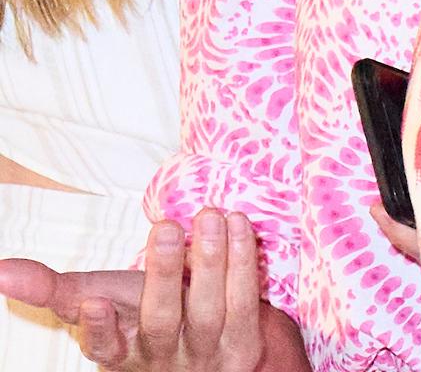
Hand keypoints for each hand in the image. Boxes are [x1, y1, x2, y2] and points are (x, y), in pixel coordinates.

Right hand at [0, 209, 309, 371]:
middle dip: (161, 276)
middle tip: (165, 227)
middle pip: (160, 322)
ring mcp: (205, 354)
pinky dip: (243, 262)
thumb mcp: (99, 299)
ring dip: (210, 261)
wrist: (205, 349)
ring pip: (207, 310)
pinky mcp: (243, 345)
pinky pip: (246, 302)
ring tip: (210, 214)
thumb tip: (0, 270)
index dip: (99, 327)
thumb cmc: (141, 314)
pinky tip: (239, 224)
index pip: (105, 348)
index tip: (94, 300)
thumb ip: (52, 287)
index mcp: (121, 352)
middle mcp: (161, 358)